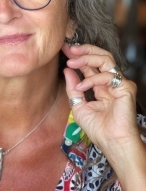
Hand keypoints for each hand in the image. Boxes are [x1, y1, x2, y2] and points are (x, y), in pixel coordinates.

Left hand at [62, 42, 139, 165]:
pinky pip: (108, 75)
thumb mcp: (78, 105)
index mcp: (100, 86)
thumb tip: (67, 70)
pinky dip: (92, 78)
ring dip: (86, 58)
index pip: (91, 65)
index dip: (78, 56)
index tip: (65, 50)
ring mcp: (119, 83)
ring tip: (71, 61)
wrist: (111, 142)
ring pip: (105, 59)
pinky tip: (81, 86)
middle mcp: (110, 82)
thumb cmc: (97, 129)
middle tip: (69, 48)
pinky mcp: (126, 87)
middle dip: (83, 50)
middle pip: (100, 56)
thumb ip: (73, 88)